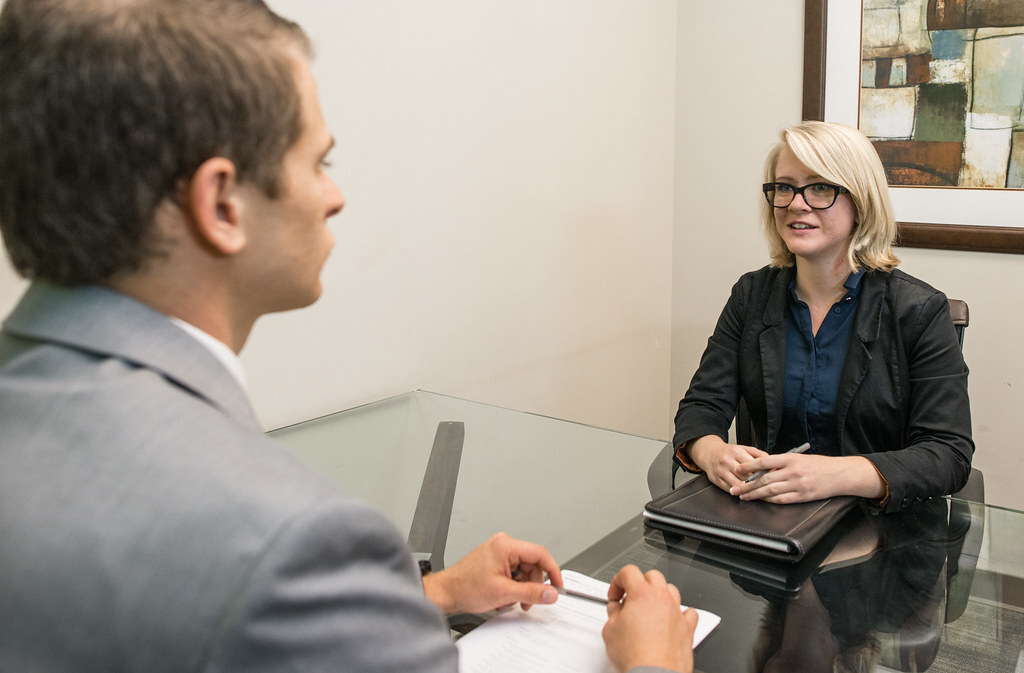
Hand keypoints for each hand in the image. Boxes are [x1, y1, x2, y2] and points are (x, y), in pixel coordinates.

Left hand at [421, 532, 562, 613]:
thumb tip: (551, 593)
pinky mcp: (495, 560)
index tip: (558, 585)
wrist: (446, 593)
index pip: (540, 553)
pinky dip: (513, 586)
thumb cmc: (465, 588)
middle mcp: (503, 544)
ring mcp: (498, 552)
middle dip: (532, 585)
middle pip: (532, 564)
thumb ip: (532, 593)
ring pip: (524, 571)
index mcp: (505, 545)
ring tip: (511, 601)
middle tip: (528, 601)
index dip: (552, 571)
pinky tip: (504, 596)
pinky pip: (514, 572)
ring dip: (522, 588)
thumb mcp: (504, 593)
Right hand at [602, 565, 696, 672]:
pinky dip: (681, 613)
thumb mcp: (609, 631)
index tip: (615, 595)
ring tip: (649, 609)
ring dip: (659, 595)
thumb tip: (616, 610)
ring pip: (671, 590)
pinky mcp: (687, 629)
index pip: (629, 572)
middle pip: (652, 576)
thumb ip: (613, 613)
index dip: (618, 582)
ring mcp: (677, 613)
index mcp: (642, 594)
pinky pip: (689, 612)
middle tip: (630, 600)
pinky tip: (672, 620)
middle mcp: (662, 599)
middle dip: (639, 584)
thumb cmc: (635, 656)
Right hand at [688, 435, 765, 492]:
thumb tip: (771, 464)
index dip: (763, 473)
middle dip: (758, 483)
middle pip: (746, 477)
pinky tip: (747, 494)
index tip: (772, 478)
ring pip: (738, 485)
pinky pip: (730, 490)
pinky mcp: (717, 481)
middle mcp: (727, 462)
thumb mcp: (744, 448)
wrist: (709, 453)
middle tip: (768, 489)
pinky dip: (739, 493)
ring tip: (759, 494)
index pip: (753, 466)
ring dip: (749, 491)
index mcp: (736, 452)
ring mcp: (721, 472)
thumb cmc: (729, 452)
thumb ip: (759, 454)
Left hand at [730, 454, 885, 502]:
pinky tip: (762, 501)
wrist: (841, 474)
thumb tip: (763, 467)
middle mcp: (792, 471)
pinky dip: (770, 501)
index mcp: (790, 458)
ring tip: (744, 496)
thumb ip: (782, 462)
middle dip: (747, 485)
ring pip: (771, 490)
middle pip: (764, 479)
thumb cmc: (820, 465)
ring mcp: (798, 484)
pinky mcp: (803, 496)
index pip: (764, 461)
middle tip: (735, 489)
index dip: (749, 466)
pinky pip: (782, 499)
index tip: (738, 469)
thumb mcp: (800, 458)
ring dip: (755, 494)